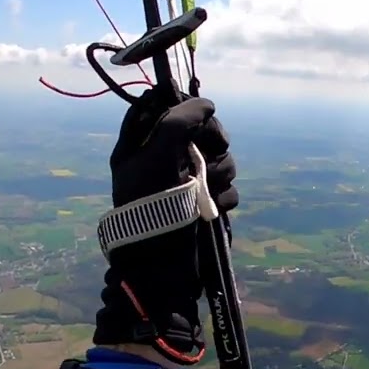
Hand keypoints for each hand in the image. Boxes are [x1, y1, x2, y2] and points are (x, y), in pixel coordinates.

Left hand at [92, 89, 238, 363]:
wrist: (163, 266)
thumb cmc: (151, 208)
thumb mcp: (157, 157)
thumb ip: (178, 121)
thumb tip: (206, 102)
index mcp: (141, 146)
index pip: (168, 108)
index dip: (187, 106)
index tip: (199, 114)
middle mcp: (164, 160)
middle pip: (202, 129)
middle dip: (212, 139)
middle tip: (211, 150)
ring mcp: (187, 183)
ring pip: (221, 157)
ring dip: (221, 170)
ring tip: (209, 187)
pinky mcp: (206, 204)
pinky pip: (228, 187)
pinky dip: (223, 196)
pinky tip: (212, 208)